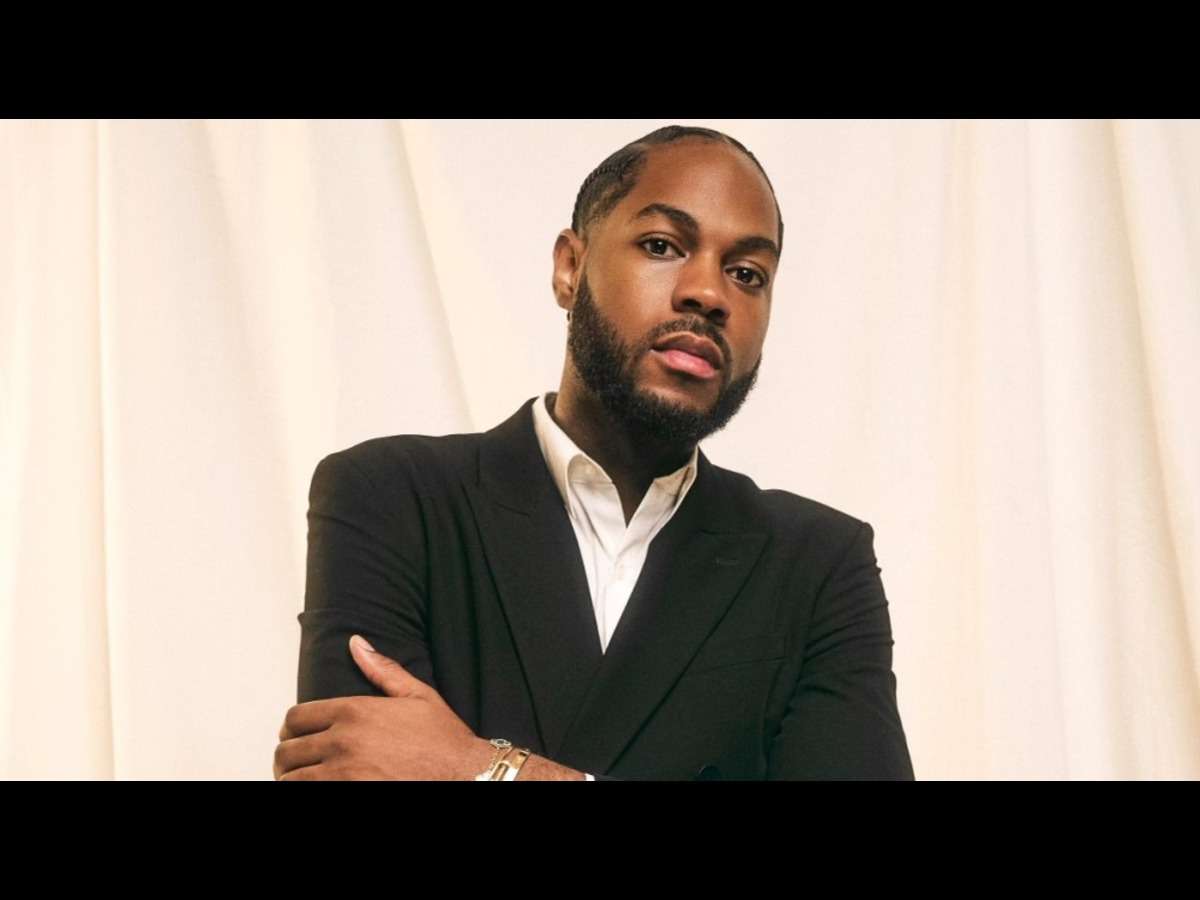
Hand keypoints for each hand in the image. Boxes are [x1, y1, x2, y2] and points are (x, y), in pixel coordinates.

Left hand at [273, 635, 493, 779]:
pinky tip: (318, 788)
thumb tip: (356, 643)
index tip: (294, 736)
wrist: (464, 775)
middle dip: (287, 756)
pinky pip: (308, 795)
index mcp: (354, 711)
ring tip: (302, 779)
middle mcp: (343, 741)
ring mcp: (343, 774)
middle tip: (295, 762)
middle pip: (288, 751)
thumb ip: (381, 669)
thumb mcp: (417, 695)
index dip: (290, 728)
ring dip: (292, 778)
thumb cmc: (443, 740)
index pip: (296, 718)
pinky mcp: (348, 794)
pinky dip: (306, 791)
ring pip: (291, 779)